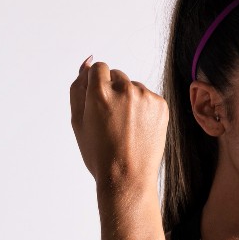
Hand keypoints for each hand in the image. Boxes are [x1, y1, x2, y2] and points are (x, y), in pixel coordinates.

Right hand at [69, 56, 168, 188]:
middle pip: (116, 75)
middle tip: (111, 121)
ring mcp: (145, 97)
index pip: (98, 68)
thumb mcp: (78, 122)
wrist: (127, 178)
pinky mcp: (160, 105)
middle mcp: (124, 89)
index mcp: (99, 93)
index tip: (99, 104)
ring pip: (133, 87)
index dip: (97, 86)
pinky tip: (138, 129)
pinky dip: (143, 109)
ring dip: (128, 100)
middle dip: (112, 91)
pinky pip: (148, 97)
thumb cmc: (100, 154)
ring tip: (125, 128)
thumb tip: (87, 62)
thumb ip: (78, 88)